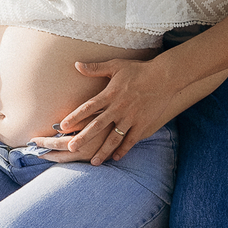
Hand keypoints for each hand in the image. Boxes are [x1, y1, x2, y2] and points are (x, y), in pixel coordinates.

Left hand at [29, 58, 176, 164]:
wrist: (164, 77)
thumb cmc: (139, 70)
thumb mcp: (116, 66)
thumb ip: (95, 68)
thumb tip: (76, 64)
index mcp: (110, 94)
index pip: (88, 107)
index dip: (75, 117)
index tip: (62, 126)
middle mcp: (118, 108)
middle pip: (97, 126)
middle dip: (83, 138)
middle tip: (71, 148)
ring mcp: (131, 118)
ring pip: (113, 138)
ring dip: (102, 151)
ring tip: (93, 162)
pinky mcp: (143, 124)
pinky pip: (131, 140)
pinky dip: (123, 150)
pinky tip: (115, 158)